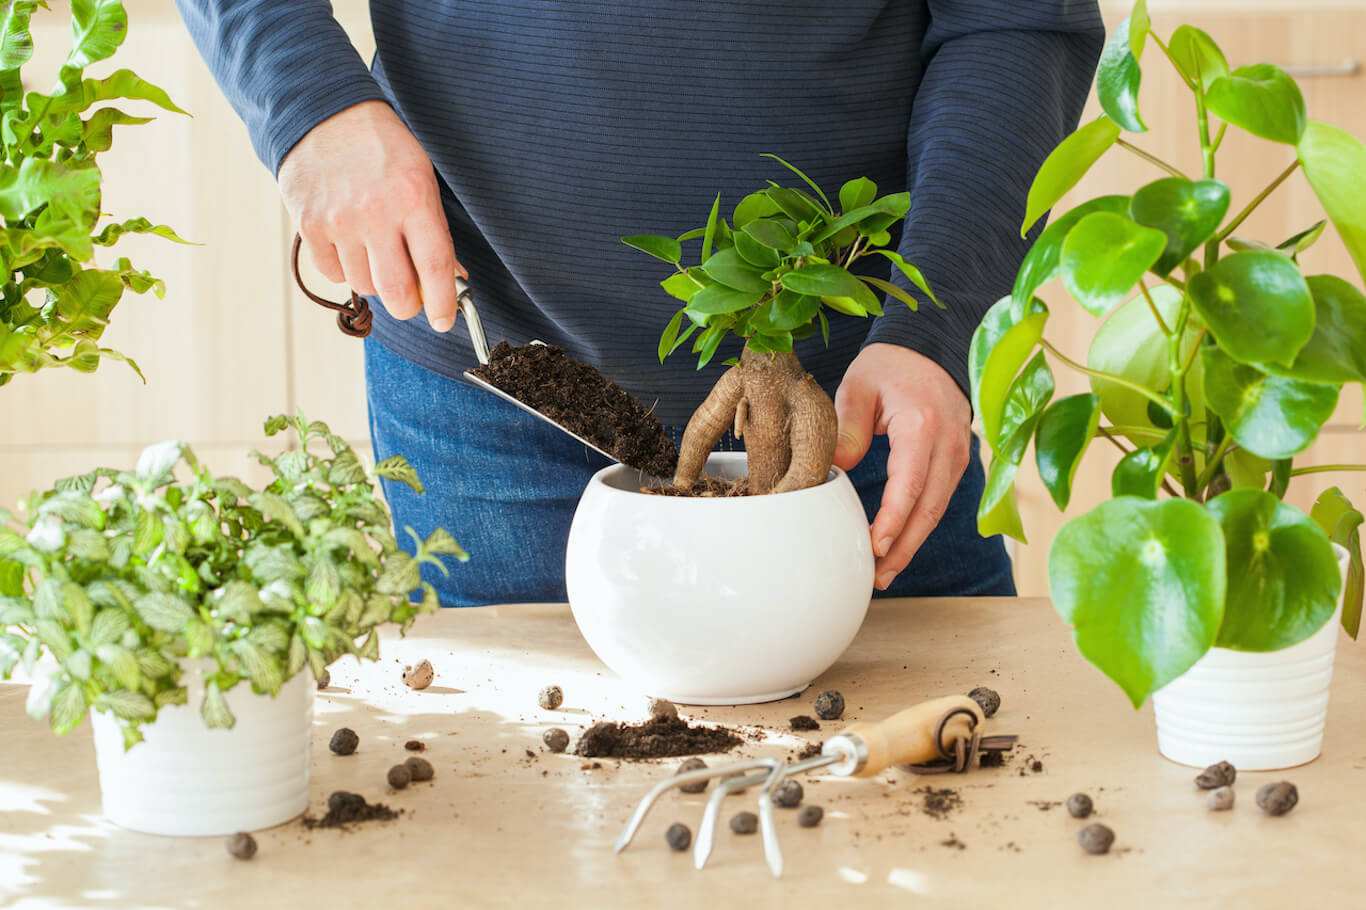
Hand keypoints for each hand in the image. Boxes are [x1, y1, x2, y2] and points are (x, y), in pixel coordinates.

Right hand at [278, 100, 465, 330]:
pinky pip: (333, 274)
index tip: (443, 320)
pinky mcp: (309, 226)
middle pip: (397, 292)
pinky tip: (348, 241)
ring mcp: (339, 221)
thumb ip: (434, 230)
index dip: (442, 303)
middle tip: (410, 297)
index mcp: (414, 198)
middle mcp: (376, 213)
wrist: (324, 114)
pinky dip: (345, 268)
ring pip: (364, 285)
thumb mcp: (422, 178)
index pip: (435, 268)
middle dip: (408, 305)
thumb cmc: (382, 149)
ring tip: (374, 248)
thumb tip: (451, 279)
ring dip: (375, 279)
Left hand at [833, 343, 971, 589]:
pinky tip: (898, 545)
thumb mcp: (858, 387)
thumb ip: (847, 429)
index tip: (875, 547)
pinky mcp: (957, 461)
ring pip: (937, 510)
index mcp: (923, 426)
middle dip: (903, 548)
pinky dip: (920, 526)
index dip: (893, 521)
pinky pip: (940, 500)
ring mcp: (958, 454)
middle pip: (928, 509)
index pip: (910, 484)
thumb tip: (836, 472)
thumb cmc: (890, 367)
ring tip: (883, 572)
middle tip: (877, 577)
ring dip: (912, 543)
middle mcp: (948, 444)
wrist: (929, 349)